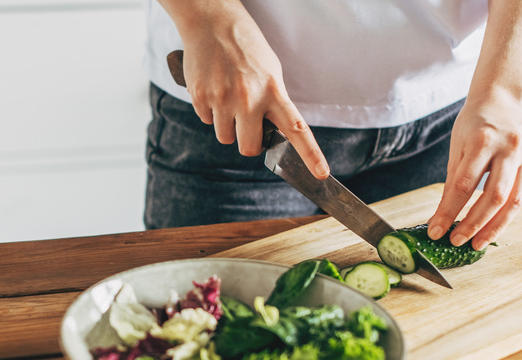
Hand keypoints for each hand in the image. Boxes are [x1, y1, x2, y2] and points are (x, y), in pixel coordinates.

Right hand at [170, 1, 329, 178]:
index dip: (310, 155)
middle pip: (249, 148)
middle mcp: (249, 98)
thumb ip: (274, 101)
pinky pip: (206, 121)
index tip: (321, 174)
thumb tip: (275, 131)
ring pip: (225, 138)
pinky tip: (213, 88)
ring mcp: (222, 98)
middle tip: (246, 122)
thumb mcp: (270, 71)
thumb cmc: (245, 47)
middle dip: (248, 141)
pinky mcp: (200, 96)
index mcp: (273, 91)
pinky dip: (210, 111)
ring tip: (227, 97)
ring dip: (227, 125)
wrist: (212, 22)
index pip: (297, 129)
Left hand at [427, 88, 521, 250]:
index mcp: (483, 141)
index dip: (449, 212)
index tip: (436, 231)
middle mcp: (509, 150)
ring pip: (513, 202)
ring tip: (477, 245)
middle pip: (493, 197)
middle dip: (474, 224)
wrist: (504, 98)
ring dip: (494, 228)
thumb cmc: (475, 122)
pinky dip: (506, 216)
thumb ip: (453, 181)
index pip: (464, 185)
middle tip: (456, 242)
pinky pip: (521, 197)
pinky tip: (492, 228)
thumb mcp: (457, 146)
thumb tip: (442, 216)